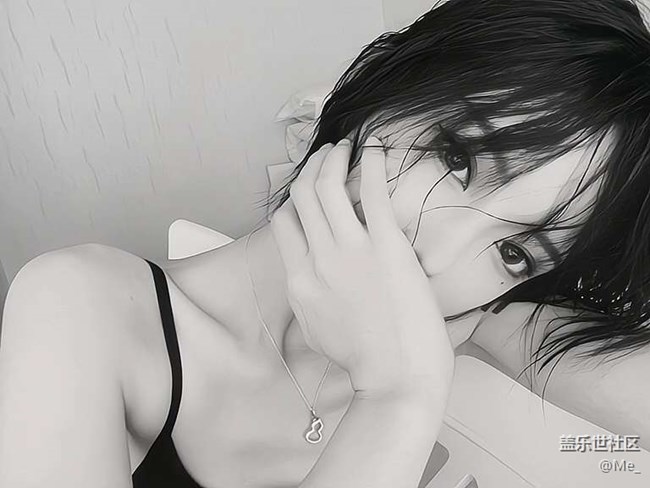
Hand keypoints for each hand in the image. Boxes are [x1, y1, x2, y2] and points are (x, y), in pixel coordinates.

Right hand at [270, 137, 453, 397]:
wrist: (396, 377)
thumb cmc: (364, 361)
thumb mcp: (317, 332)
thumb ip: (308, 299)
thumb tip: (310, 280)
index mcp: (299, 280)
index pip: (283, 223)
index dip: (293, 198)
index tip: (308, 188)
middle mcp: (317, 259)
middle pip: (302, 196)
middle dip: (311, 167)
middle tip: (326, 154)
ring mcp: (350, 250)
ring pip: (327, 186)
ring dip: (334, 158)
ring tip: (344, 146)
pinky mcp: (386, 246)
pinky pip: (371, 193)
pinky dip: (370, 164)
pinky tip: (373, 148)